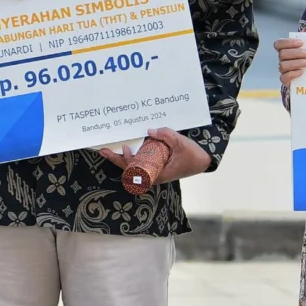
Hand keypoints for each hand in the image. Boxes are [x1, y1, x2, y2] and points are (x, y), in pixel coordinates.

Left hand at [94, 126, 211, 187]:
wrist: (202, 161)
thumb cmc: (192, 156)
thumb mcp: (181, 143)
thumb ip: (166, 135)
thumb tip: (149, 131)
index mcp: (157, 175)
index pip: (135, 171)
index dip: (125, 160)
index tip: (124, 148)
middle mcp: (152, 175)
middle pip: (129, 169)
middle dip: (116, 159)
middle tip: (103, 150)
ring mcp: (153, 171)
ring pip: (133, 166)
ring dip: (121, 158)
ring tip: (109, 149)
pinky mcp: (155, 166)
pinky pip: (140, 162)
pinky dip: (132, 155)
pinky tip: (127, 147)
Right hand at [275, 36, 305, 87]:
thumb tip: (305, 30)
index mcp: (285, 50)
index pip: (279, 43)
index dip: (288, 42)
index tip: (301, 43)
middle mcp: (282, 59)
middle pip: (282, 54)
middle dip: (297, 53)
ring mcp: (283, 70)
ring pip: (283, 65)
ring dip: (297, 63)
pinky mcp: (286, 80)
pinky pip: (284, 78)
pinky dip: (292, 74)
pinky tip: (302, 72)